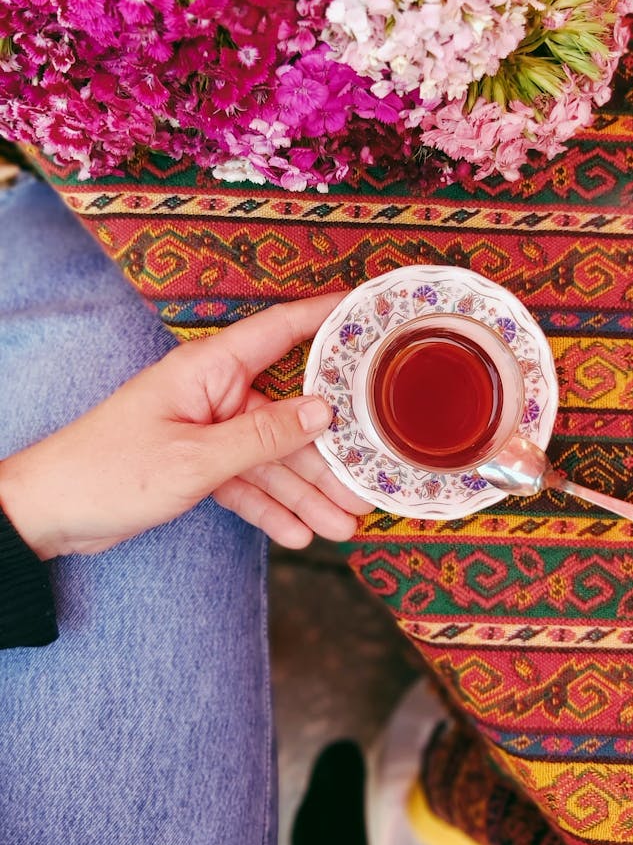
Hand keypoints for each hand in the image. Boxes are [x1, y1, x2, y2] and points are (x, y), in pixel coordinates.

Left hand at [0, 294, 371, 557]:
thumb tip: (324, 413)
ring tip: (344, 525)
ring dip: (305, 493)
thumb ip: (264, 438)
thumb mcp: (196, 459)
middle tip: (368, 483)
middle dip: (328, 453)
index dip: (328, 317)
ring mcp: (206, 432)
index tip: (371, 309)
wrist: (48, 512)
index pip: (281, 331)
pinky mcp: (196, 467)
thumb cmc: (109, 470)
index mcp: (210, 369)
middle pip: (288, 415)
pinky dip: (269, 508)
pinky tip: (298, 534)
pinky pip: (245, 483)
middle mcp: (214, 394)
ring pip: (270, 459)